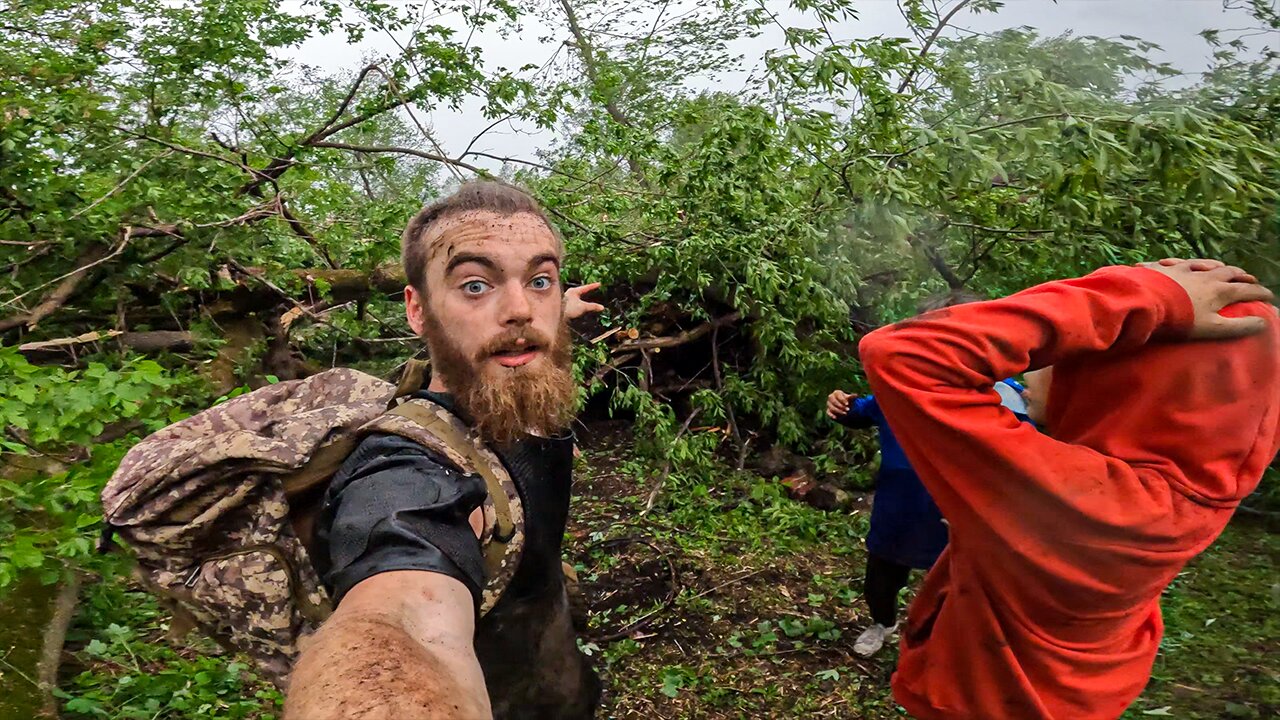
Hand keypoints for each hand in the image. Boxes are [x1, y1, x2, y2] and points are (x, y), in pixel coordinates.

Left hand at [564, 282, 604, 319]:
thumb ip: (593, 306)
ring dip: (584, 298)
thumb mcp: (583, 307)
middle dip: (588, 292)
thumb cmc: (569, 309)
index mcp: (574, 291)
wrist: (557, 315)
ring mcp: (567, 299)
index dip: (593, 286)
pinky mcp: (565, 305)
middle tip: (595, 290)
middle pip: (581, 291)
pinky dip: (580, 302)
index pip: (586, 287)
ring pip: (578, 297)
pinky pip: (575, 302)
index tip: (599, 284)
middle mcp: (569, 293)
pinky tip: (582, 306)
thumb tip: (602, 307)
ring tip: (590, 298)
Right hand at [827, 390, 851, 419]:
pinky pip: (828, 413)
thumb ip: (852, 397)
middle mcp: (831, 398)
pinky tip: (836, 417)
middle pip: (834, 401)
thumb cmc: (848, 402)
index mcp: (836, 393)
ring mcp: (829, 404)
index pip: (838, 395)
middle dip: (841, 406)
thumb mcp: (851, 399)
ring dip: (838, 411)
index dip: (842, 400)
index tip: (847, 404)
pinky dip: (832, 415)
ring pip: (832, 408)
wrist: (845, 408)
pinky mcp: (828, 411)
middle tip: (848, 410)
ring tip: (845, 414)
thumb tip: (856, 395)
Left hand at [1138, 258, 1273, 339]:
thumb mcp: (1212, 328)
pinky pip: (1173, 262)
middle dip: (1241, 275)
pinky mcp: (1162, 268)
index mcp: (1219, 291)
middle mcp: (1204, 276)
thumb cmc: (1179, 319)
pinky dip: (1179, 263)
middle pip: (1228, 272)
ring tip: (1221, 266)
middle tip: (1249, 278)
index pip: (1246, 290)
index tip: (1269, 295)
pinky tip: (1176, 263)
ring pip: (1204, 263)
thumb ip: (1238, 326)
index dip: (1260, 293)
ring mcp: (1182, 269)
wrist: (1144, 302)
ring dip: (1216, 265)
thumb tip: (1263, 323)